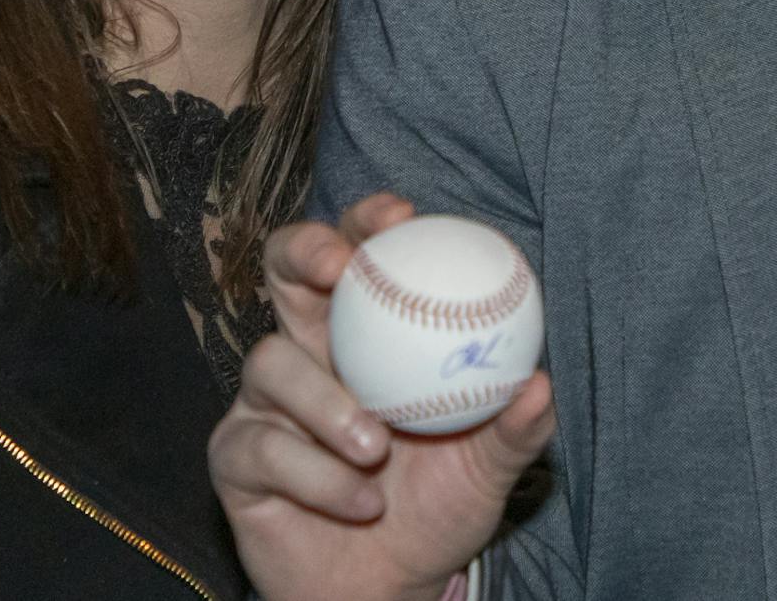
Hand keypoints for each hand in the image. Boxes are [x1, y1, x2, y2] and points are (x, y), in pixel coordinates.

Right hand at [208, 193, 557, 600]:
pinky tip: (361, 500)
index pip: (359, 253)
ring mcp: (265, 402)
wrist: (387, 588)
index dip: (368, 220)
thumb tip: (541, 385)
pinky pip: (264, 445)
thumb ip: (513, 428)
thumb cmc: (437, 508)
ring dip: (325, 403)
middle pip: (284, 271)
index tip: (401, 213)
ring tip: (374, 446)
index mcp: (366, 332)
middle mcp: (308, 351)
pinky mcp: (236, 455)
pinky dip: (318, 476)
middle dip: (304, 250)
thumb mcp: (487, 468)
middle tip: (339, 266)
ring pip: (270, 362)